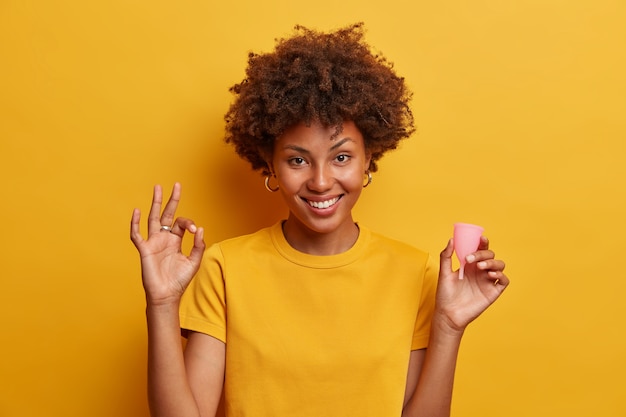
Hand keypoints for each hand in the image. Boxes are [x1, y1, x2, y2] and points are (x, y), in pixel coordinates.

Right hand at [130, 183, 205, 305]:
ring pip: (153, 218)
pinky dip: (135, 223)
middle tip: (176, 185)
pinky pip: (137, 235)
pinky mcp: (144, 250)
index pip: (181, 223)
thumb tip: (201, 229)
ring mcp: (153, 242)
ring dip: (155, 203)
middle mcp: (164, 238)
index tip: (195, 230)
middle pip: (166, 214)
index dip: (189, 223)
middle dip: (171, 200)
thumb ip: (198, 246)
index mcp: (175, 240)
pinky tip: (138, 211)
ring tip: (157, 188)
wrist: (166, 295)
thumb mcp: (194, 261)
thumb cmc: (179, 280)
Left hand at [434, 236, 508, 333]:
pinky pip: (504, 281)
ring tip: (481, 266)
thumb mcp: (444, 273)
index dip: (483, 242)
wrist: (448, 313)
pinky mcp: (492, 292)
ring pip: (499, 265)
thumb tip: (451, 240)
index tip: (481, 238)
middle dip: (483, 254)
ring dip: (493, 262)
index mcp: (470, 265)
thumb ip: (446, 256)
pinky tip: (490, 275)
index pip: (480, 249)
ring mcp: (487, 281)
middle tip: (470, 259)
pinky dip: (501, 275)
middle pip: (490, 255)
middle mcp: (480, 271)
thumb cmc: (445, 294)